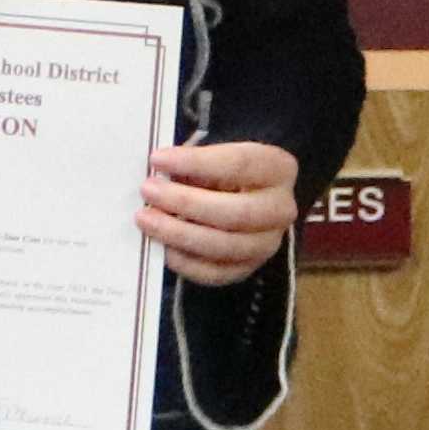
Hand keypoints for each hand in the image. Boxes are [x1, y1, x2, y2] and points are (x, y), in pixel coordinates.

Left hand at [140, 139, 299, 286]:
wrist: (248, 196)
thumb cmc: (225, 170)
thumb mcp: (217, 156)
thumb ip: (194, 163)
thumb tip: (158, 175)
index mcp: (278, 169)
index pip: (239, 164)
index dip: (195, 162)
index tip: (157, 159)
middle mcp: (281, 209)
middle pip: (236, 212)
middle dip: (186, 202)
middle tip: (149, 191)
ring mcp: (267, 244)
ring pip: (226, 246)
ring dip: (180, 234)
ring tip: (147, 219)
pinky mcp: (248, 269)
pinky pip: (217, 273)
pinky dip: (188, 263)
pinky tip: (165, 249)